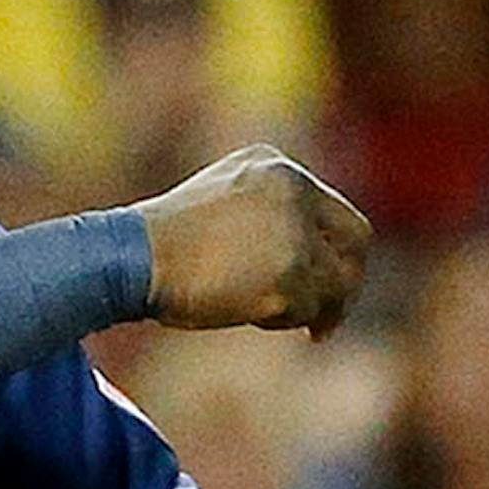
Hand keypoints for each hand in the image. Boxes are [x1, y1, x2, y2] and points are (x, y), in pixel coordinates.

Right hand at [134, 145, 371, 337]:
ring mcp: (295, 231)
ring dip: (307, 307)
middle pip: (355, 242)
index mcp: (277, 168)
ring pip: (334, 282)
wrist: (133, 258)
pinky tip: (247, 314)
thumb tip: (303, 260)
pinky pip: (308, 309)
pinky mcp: (291, 272)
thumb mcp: (220, 205)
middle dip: (344, 283)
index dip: (332, 252)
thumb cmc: (163, 244)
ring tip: (262, 313)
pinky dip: (283, 320)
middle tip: (326, 318)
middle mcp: (295, 190)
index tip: (322, 281)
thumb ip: (266, 216)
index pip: (333, 212)